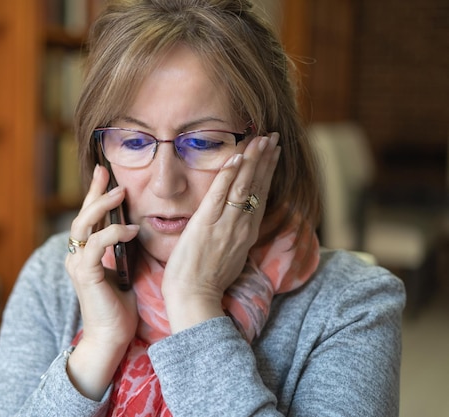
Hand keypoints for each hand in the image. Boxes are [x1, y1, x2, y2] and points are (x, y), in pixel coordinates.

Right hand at [63, 164, 139, 399]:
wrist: (111, 337)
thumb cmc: (120, 306)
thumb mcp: (124, 268)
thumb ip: (122, 248)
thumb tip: (136, 225)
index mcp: (85, 254)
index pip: (89, 218)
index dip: (94, 194)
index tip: (105, 174)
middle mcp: (76, 256)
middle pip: (81, 216)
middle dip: (94, 192)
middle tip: (106, 173)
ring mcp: (78, 265)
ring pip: (83, 226)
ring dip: (102, 206)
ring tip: (121, 193)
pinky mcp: (85, 275)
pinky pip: (96, 245)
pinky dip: (114, 233)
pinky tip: (133, 229)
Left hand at [162, 133, 280, 332]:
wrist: (194, 298)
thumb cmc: (207, 282)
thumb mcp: (229, 257)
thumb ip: (233, 237)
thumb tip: (235, 224)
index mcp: (246, 234)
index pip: (260, 196)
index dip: (267, 172)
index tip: (272, 153)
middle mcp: (241, 226)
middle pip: (257, 187)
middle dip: (265, 159)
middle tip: (272, 137)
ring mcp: (225, 224)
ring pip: (243, 187)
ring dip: (252, 160)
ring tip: (260, 139)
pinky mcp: (206, 224)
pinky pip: (220, 195)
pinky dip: (228, 176)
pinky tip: (235, 159)